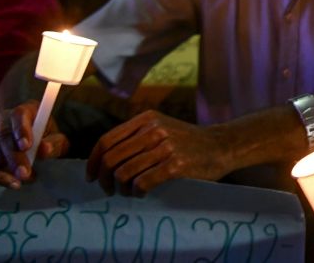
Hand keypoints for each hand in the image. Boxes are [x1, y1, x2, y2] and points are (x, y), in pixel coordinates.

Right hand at [0, 100, 68, 188]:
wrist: (40, 152)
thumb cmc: (49, 141)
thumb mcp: (58, 140)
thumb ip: (54, 143)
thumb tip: (44, 149)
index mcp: (26, 112)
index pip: (19, 115)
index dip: (21, 129)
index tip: (26, 146)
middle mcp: (4, 121)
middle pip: (3, 135)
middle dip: (13, 155)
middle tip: (24, 172)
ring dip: (5, 166)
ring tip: (22, 179)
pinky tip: (12, 183)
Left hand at [86, 111, 230, 195]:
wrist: (222, 146)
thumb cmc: (188, 142)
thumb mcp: (162, 128)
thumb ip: (137, 136)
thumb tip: (103, 160)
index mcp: (147, 119)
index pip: (107, 140)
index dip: (93, 161)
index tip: (91, 176)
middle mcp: (154, 130)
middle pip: (112, 158)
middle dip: (104, 179)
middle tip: (108, 190)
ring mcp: (166, 147)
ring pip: (124, 173)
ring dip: (120, 189)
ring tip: (127, 193)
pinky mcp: (176, 164)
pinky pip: (142, 183)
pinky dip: (136, 192)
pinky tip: (142, 194)